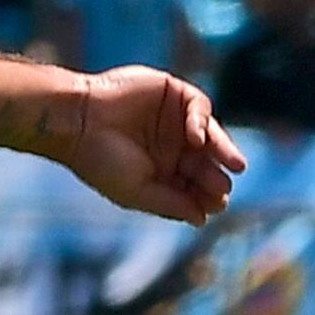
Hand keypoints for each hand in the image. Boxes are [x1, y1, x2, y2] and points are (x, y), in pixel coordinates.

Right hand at [54, 67, 247, 220]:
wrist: (77, 121)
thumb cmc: (100, 161)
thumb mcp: (137, 191)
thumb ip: (170, 204)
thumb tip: (201, 221)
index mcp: (160, 172)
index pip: (193, 186)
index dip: (207, 196)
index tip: (216, 206)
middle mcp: (170, 146)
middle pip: (205, 163)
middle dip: (216, 177)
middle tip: (223, 188)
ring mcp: (173, 119)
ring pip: (211, 135)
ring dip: (224, 150)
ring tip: (236, 165)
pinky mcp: (173, 93)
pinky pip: (200, 107)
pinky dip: (202, 122)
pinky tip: (194, 138)